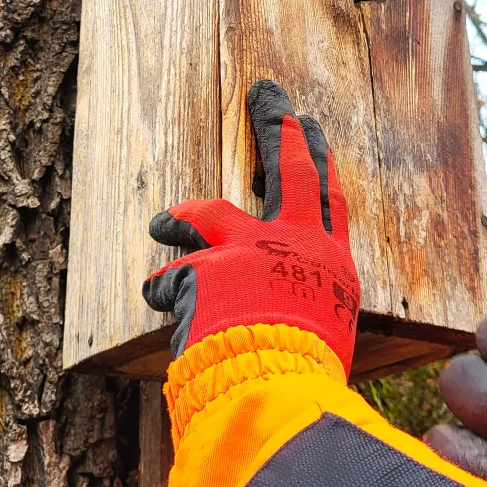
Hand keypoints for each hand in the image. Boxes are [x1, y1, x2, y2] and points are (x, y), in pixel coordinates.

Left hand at [142, 80, 360, 373]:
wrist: (278, 392)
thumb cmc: (305, 378)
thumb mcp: (324, 338)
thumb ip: (305, 308)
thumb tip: (286, 312)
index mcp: (330, 265)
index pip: (327, 200)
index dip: (319, 161)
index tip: (310, 127)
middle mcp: (295, 245)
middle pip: (289, 170)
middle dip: (278, 127)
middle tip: (268, 94)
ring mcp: (248, 250)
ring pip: (209, 213)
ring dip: (183, 215)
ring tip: (163, 220)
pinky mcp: (204, 269)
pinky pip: (171, 277)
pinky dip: (163, 288)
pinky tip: (156, 298)